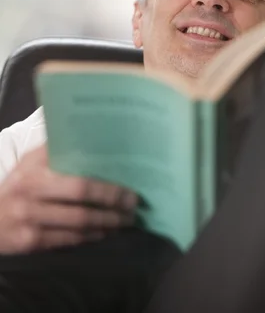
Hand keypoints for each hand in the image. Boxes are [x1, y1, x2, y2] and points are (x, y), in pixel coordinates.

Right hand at [0, 145, 137, 253]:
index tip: (129, 184)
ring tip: (126, 220)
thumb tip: (92, 135)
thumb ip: (56, 149)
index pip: (77, 176)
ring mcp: (30, 220)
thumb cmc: (17, 185)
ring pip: (78, 223)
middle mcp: (32, 193)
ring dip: (107, 223)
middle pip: (81, 196)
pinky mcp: (30, 242)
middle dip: (112, 202)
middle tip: (133, 204)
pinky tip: (104, 233)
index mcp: (36, 169)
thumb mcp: (31, 162)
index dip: (106, 185)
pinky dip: (90, 237)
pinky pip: (68, 240)